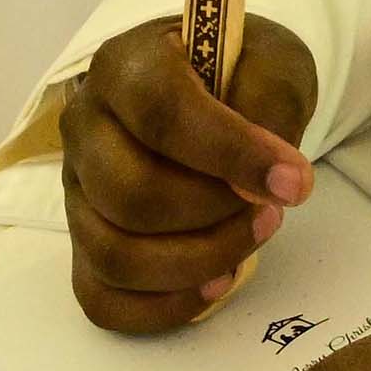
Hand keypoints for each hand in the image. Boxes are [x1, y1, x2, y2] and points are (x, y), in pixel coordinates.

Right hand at [60, 15, 320, 338]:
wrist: (218, 87)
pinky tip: (216, 284)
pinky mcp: (82, 242)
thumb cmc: (242, 72)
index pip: (162, 115)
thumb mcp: (273, 63)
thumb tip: (271, 181)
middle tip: (271, 210)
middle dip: (215, 216)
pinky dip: (162, 307)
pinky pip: (101, 298)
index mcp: (124, 66)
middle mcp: (84, 127)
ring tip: (252, 238)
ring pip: (114, 254)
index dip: (230, 154)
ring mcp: (77, 190)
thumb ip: (272, 106)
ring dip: (196, 262)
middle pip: (131, 196)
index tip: (294, 183)